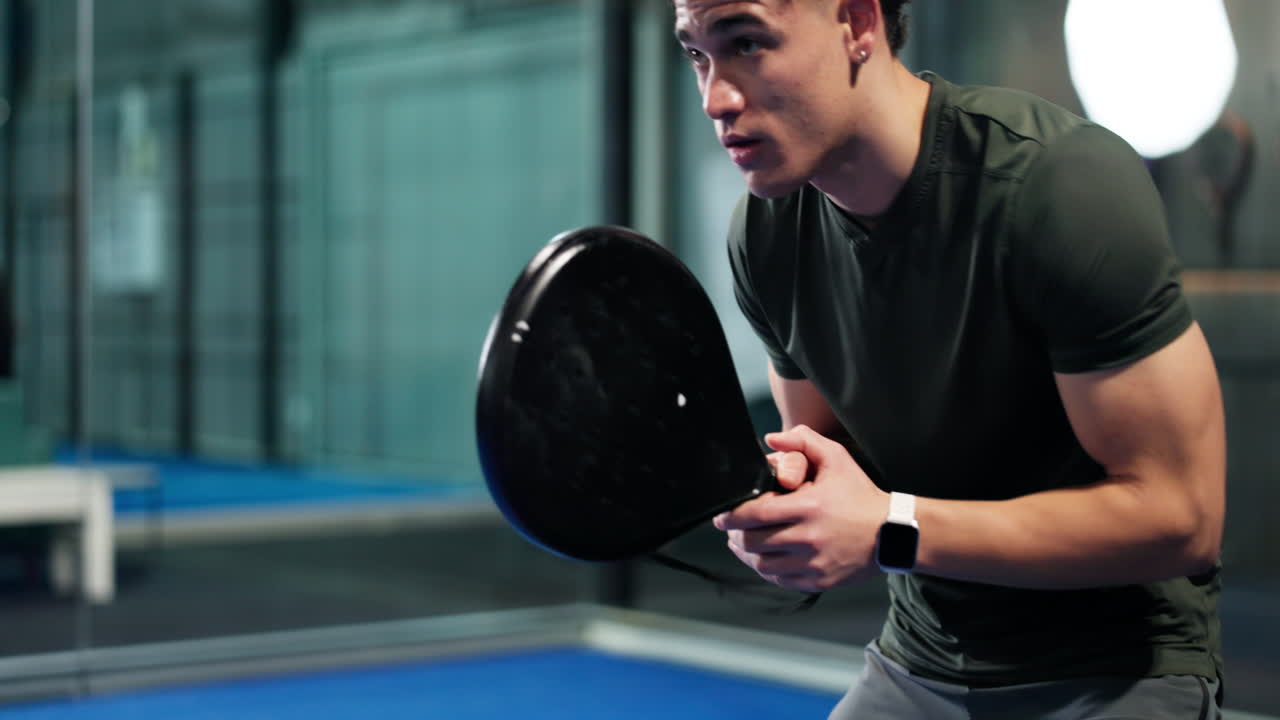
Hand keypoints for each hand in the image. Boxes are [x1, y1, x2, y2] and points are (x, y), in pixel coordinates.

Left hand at [713, 425, 889, 591]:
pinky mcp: (819, 580)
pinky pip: (781, 580)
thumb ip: (804, 441)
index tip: (721, 516)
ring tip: (741, 544)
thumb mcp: (836, 458)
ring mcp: (814, 563)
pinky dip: (766, 570)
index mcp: (809, 506)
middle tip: (729, 529)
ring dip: (746, 555)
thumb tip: (771, 440)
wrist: (892, 532)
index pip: (756, 515)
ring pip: (763, 564)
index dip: (731, 516)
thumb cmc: (860, 494)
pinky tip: (763, 559)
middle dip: (735, 535)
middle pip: (754, 542)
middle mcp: (809, 537)